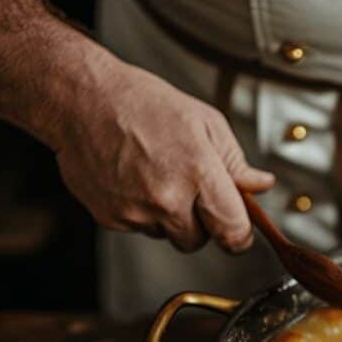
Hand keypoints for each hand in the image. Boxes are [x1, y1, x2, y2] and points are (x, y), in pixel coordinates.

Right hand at [52, 60, 274, 252]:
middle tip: (191, 190)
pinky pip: (139, 228)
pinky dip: (142, 212)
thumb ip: (235, 162)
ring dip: (170, 217)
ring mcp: (136, 211)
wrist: (82, 100)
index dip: (240, 236)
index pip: (233, 231)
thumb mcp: (204, 122)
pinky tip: (135, 179)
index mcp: (198, 172)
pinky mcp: (111, 218)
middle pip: (200, 241)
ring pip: (168, 236)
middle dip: (201, 222)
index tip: (239, 231)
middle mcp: (167, 198)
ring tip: (157, 176)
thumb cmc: (141, 103)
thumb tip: (259, 185)